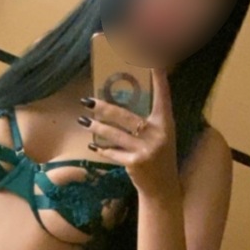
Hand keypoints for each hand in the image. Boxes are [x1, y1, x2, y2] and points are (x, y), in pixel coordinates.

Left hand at [79, 67, 180, 198]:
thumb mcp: (160, 136)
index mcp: (166, 123)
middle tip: (87, 100)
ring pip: (114, 134)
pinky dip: (102, 148)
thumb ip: (148, 121)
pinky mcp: (135, 163)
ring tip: (83, 120)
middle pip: (125, 115)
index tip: (154, 61)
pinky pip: (113, 152)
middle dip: (104, 108)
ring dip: (96, 127)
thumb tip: (123, 102)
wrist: (163, 188)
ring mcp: (146, 149)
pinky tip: (92, 145)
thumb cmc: (159, 157)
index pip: (162, 96)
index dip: (159, 79)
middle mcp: (158, 134)